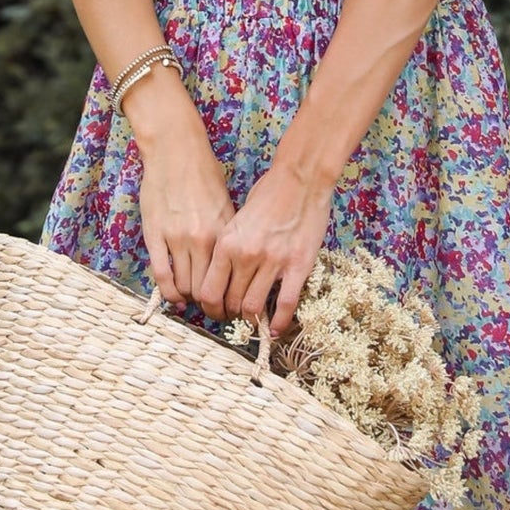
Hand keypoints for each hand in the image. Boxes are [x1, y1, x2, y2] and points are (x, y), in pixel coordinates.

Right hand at [129, 82, 236, 310]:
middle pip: (207, 288)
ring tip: (192, 303)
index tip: (230, 306)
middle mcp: (202, 238)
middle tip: (212, 311)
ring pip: (184, 285)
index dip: (230, 298)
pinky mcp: (155, 235)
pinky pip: (161, 273)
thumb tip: (233, 264)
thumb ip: (228, 235)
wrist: (175, 150)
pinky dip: (167, 292)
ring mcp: (176, 238)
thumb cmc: (204, 174)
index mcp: (224, 232)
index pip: (230, 279)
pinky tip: (173, 298)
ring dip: (188, 299)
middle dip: (211, 305)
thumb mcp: (226, 205)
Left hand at [199, 159, 332, 336]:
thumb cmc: (268, 195)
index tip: (215, 311)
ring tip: (253, 320)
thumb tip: (223, 275)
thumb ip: (229, 247)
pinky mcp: (298, 266)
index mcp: (226, 244)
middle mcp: (246, 256)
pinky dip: (279, 321)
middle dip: (230, 315)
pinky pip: (286, 303)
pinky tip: (275, 330)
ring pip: (253, 307)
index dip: (209, 308)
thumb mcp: (236, 219)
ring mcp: (273, 262)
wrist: (300, 178)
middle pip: (230, 302)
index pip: (208, 291)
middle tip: (235, 317)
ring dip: (251, 319)